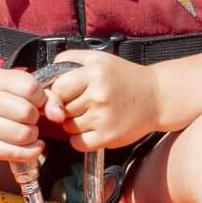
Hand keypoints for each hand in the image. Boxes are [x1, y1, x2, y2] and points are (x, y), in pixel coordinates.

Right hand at [0, 69, 44, 162]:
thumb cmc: (3, 102)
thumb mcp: (22, 90)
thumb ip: (48, 98)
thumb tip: (59, 115)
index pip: (30, 87)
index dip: (41, 99)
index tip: (37, 103)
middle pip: (26, 112)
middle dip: (35, 119)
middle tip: (30, 120)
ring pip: (21, 134)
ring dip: (33, 136)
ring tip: (28, 133)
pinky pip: (13, 153)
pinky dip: (29, 153)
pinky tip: (32, 147)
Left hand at [42, 49, 162, 152]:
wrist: (156, 97)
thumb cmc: (125, 77)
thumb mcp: (99, 58)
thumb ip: (70, 58)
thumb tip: (45, 73)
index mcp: (95, 74)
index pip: (58, 88)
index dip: (58, 91)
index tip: (66, 92)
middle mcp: (99, 96)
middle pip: (61, 109)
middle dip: (66, 108)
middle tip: (81, 103)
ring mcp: (103, 118)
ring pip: (68, 127)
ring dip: (73, 123)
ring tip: (89, 114)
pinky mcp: (108, 138)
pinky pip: (77, 143)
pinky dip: (80, 139)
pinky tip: (91, 128)